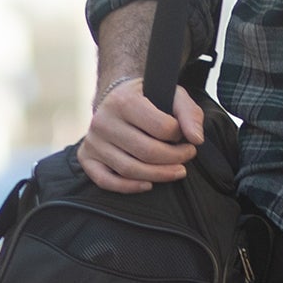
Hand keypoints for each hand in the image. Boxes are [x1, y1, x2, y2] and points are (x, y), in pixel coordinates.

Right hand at [77, 74, 204, 192]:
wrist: (117, 98)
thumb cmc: (149, 99)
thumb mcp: (172, 95)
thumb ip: (189, 113)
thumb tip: (196, 139)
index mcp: (123, 100)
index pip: (162, 128)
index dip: (181, 137)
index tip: (188, 139)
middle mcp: (103, 120)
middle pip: (147, 152)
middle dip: (175, 158)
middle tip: (187, 156)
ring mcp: (92, 141)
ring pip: (129, 169)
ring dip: (159, 175)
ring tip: (177, 171)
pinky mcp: (86, 157)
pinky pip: (105, 181)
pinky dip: (128, 188)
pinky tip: (148, 185)